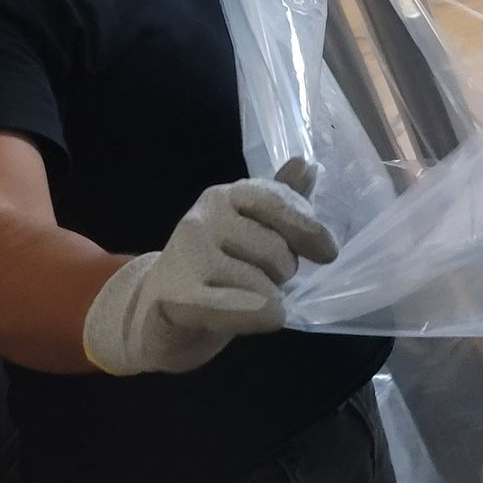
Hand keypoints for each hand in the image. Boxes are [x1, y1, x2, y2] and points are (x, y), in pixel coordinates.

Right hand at [82, 158, 336, 375]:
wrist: (154, 311)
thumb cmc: (215, 269)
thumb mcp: (251, 232)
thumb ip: (280, 202)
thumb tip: (307, 163)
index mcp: (226, 196)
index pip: (279, 202)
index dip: (308, 228)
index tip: (328, 254)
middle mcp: (203, 217)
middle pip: (277, 251)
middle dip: (280, 274)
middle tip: (256, 280)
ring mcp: (187, 254)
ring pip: (263, 285)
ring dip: (266, 301)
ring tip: (241, 298)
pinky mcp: (177, 296)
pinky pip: (238, 308)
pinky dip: (257, 317)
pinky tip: (261, 318)